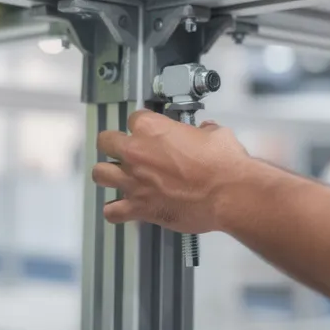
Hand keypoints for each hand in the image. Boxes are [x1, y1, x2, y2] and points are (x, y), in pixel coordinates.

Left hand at [93, 111, 252, 233]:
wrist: (229, 194)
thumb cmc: (224, 163)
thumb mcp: (215, 134)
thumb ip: (203, 131)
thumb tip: (205, 131)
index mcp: (152, 128)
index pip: (135, 118)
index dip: (143, 125)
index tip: (150, 132)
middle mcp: (136, 152)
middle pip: (106, 141)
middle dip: (114, 144)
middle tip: (126, 151)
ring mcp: (134, 181)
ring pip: (100, 174)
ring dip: (108, 174)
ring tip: (118, 177)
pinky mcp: (140, 207)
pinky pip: (112, 211)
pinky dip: (115, 210)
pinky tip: (123, 208)